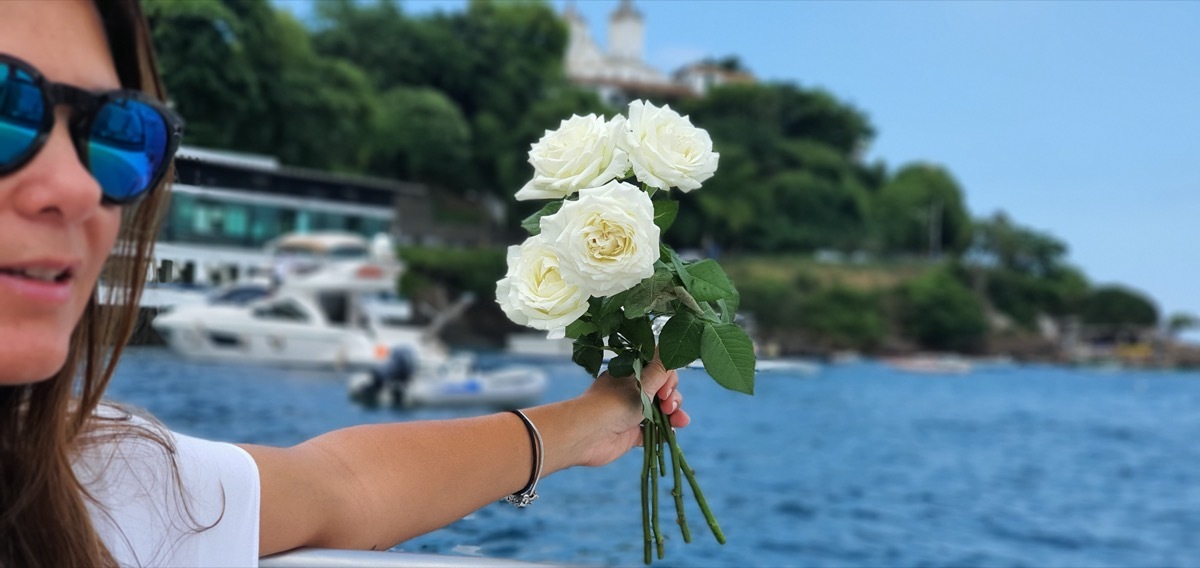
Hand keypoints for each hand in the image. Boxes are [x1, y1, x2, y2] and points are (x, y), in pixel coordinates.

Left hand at [574, 357, 690, 467]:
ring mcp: (632, 412)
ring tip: (679, 421)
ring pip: (660, 412)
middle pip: (662, 391)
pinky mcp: (632, 433)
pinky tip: (670, 434)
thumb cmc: (613, 403)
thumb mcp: (642, 383)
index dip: (668, 380)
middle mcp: (632, 391)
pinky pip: (652, 431)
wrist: (589, 434)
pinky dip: (663, 432)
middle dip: (672, 398)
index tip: (665, 390)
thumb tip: (667, 343)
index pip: (658, 371)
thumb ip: (660, 368)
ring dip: (673, 415)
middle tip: (668, 406)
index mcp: (631, 374)